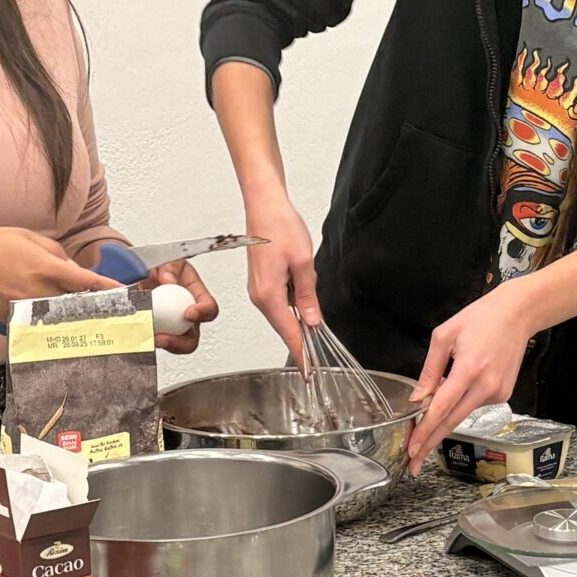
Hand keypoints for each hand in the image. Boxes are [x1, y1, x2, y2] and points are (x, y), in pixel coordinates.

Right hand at [0, 227, 120, 323]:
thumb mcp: (27, 237)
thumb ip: (53, 250)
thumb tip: (69, 264)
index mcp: (48, 268)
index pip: (86, 281)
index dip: (108, 288)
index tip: (124, 294)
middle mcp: (42, 291)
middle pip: (78, 303)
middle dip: (94, 305)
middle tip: (111, 307)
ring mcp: (30, 309)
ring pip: (61, 315)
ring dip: (75, 314)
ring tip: (91, 316)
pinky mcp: (18, 320)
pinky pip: (41, 320)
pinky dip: (51, 319)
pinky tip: (58, 319)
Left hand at [145, 261, 218, 354]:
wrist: (140, 275)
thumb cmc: (161, 268)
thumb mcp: (167, 261)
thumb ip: (169, 269)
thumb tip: (168, 281)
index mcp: (196, 297)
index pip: (209, 308)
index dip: (203, 313)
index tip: (189, 314)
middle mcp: (186, 317)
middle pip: (192, 339)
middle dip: (179, 343)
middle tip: (164, 338)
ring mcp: (171, 327)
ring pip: (172, 345)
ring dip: (160, 344)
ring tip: (147, 338)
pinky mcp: (155, 332)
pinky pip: (153, 341)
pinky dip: (145, 340)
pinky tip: (137, 333)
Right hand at [242, 187, 320, 371]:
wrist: (263, 204)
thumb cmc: (279, 227)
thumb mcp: (303, 262)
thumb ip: (308, 295)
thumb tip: (312, 320)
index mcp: (269, 295)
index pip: (289, 333)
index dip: (302, 353)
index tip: (310, 372)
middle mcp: (259, 296)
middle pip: (285, 325)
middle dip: (303, 330)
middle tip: (318, 335)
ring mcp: (258, 289)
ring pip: (283, 311)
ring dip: (299, 308)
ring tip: (308, 281)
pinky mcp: (261, 281)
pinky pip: (279, 299)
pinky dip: (293, 298)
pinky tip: (301, 280)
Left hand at [404, 283, 535, 474]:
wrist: (518, 314)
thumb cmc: (479, 318)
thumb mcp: (445, 335)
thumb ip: (430, 369)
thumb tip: (419, 398)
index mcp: (469, 369)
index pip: (442, 408)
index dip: (425, 430)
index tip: (412, 449)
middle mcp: (486, 387)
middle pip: (453, 422)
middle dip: (431, 442)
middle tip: (412, 463)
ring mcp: (498, 393)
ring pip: (463, 413)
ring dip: (444, 421)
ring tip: (426, 424)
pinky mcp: (504, 394)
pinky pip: (475, 404)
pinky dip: (461, 402)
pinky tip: (460, 386)